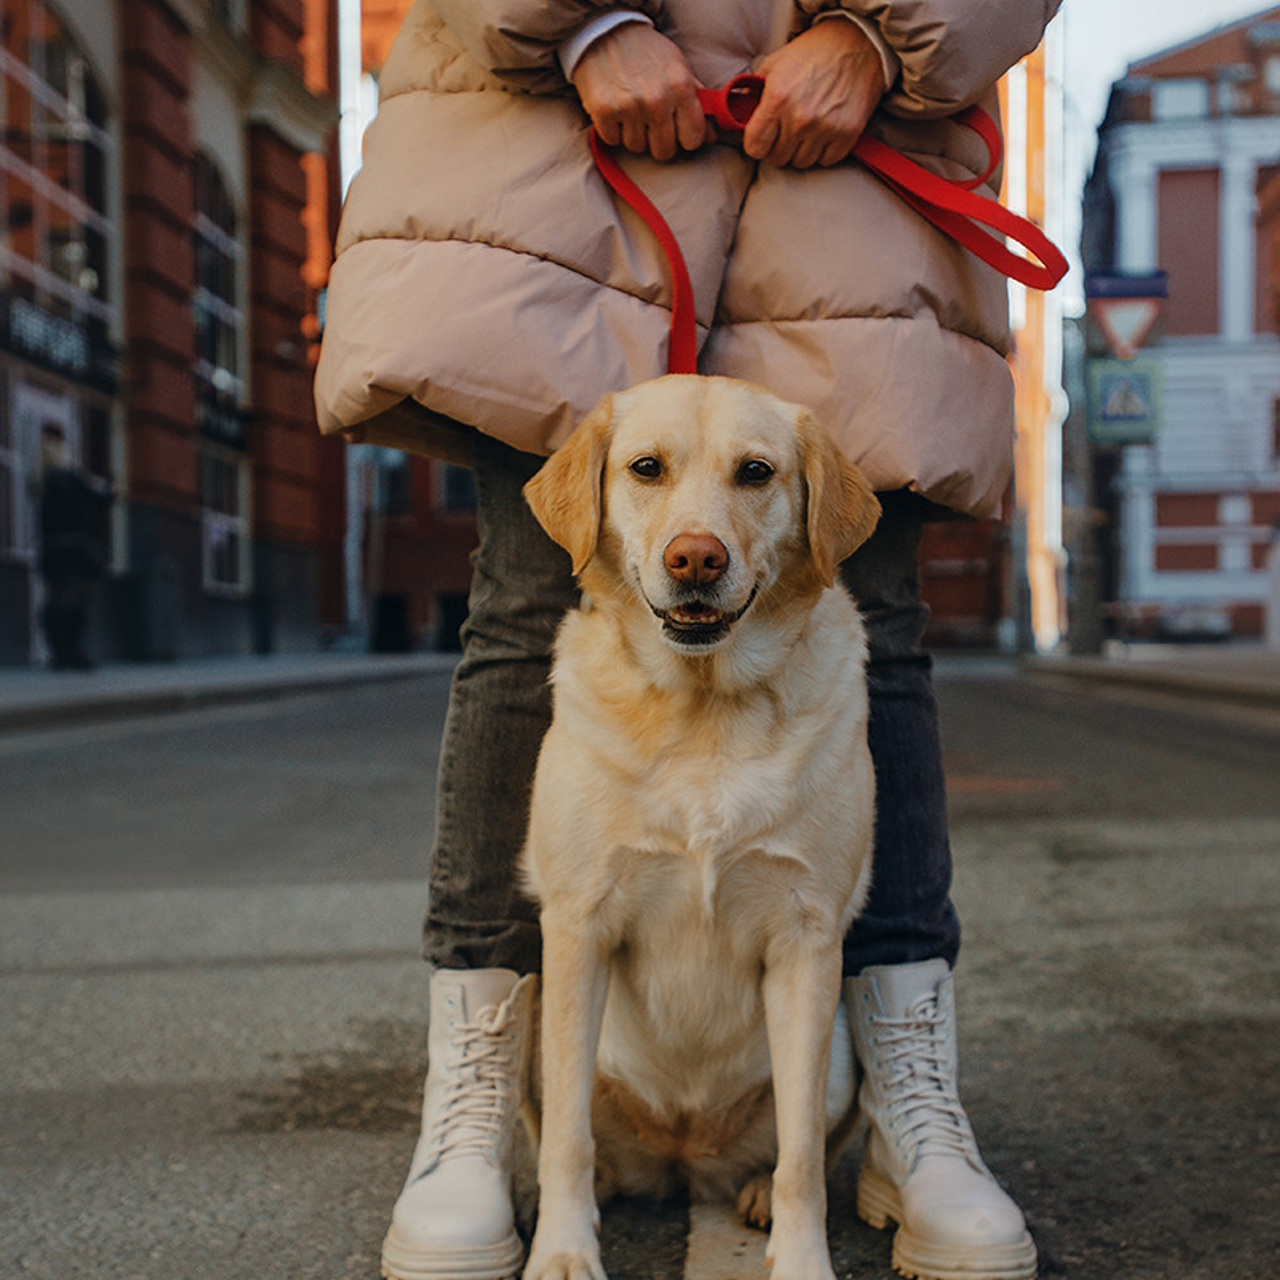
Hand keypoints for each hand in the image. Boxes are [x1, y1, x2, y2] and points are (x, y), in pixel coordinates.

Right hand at [571, 22, 708, 161]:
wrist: (608, 32)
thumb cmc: (649, 53)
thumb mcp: (680, 68)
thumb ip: (697, 102)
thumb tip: (711, 137)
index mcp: (680, 87)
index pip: (692, 139)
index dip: (686, 138)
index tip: (678, 131)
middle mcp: (656, 99)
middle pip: (664, 151)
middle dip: (659, 141)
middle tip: (652, 123)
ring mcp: (629, 106)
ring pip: (637, 147)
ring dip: (634, 135)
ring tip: (632, 111)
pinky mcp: (604, 111)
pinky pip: (613, 140)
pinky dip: (613, 130)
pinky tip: (616, 110)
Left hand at [743, 20, 884, 167]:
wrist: (858, 43)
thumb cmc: (813, 52)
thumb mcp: (775, 64)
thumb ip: (755, 93)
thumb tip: (740, 115)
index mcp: (778, 98)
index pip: (755, 147)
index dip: (755, 144)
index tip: (761, 138)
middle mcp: (801, 117)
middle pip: (777, 159)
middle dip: (777, 148)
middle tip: (784, 132)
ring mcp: (825, 128)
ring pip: (801, 163)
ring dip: (800, 151)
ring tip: (804, 131)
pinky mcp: (847, 133)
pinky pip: (826, 161)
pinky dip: (822, 152)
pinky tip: (822, 133)